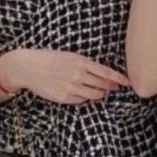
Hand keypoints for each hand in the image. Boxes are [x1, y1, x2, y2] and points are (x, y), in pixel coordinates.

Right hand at [4, 47, 130, 104]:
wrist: (29, 67)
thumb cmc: (49, 58)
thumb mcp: (69, 56)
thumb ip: (84, 64)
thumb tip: (100, 72)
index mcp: (81, 62)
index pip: (106, 72)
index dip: (119, 78)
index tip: (128, 82)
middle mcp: (78, 75)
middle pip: (103, 85)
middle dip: (110, 87)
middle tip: (115, 87)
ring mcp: (72, 87)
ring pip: (94, 95)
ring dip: (99, 94)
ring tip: (100, 91)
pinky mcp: (64, 97)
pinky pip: (81, 100)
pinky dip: (85, 98)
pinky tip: (83, 93)